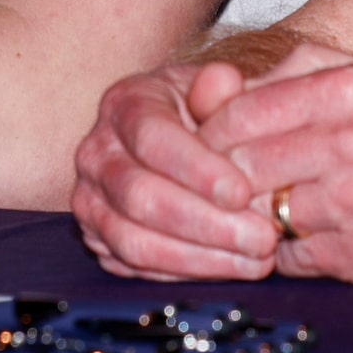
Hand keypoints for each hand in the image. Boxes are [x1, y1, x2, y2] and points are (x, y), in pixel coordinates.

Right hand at [73, 57, 282, 278]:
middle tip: (262, 238)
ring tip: (255, 260)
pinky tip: (228, 268)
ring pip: (134, 241)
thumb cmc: (201, 114)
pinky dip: (184, 273)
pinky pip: (135, 267)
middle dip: (206, 224)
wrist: (174, 140)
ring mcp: (91, 200)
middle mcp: (96, 152)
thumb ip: (221, 88)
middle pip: (140, 197)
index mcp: (123, 104)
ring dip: (199, 257)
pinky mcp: (98, 239)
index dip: (197, 169)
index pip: (151, 138)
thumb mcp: (214, 90)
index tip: (243, 192)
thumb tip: (224, 79)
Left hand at [196, 53, 352, 284]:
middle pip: (241, 167)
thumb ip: (311, 67)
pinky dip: (297, 252)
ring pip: (266, 217)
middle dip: (228, 180)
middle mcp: (349, 143)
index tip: (212, 144)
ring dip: (264, 220)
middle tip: (232, 185)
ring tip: (285, 210)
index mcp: (349, 89)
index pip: (238, 113)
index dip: (213, 133)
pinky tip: (318, 237)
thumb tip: (239, 81)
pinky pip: (299, 259)